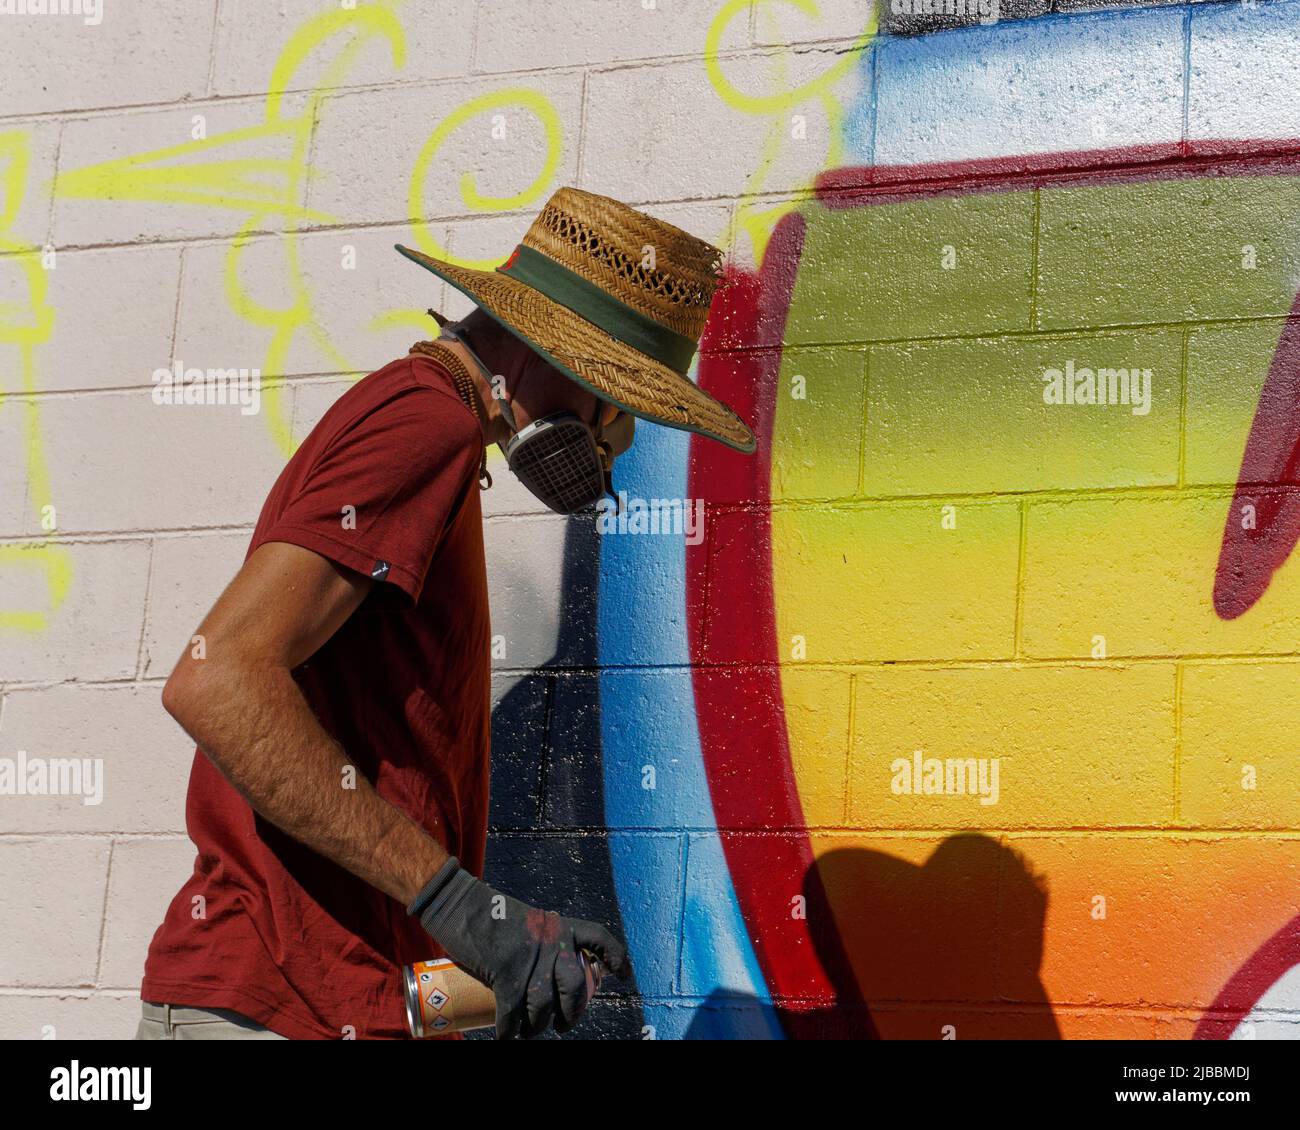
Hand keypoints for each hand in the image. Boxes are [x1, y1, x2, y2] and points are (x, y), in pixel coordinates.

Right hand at [410, 857, 630, 1038]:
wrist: (459, 904)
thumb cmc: (490, 914)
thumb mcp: (528, 921)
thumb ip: (542, 943)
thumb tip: (547, 978)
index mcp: (560, 925)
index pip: (599, 937)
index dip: (616, 957)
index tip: (624, 976)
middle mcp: (552, 940)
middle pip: (575, 987)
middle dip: (572, 1014)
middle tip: (562, 1026)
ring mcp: (530, 957)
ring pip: (544, 1007)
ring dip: (535, 1028)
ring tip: (527, 1033)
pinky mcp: (505, 973)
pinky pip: (513, 1013)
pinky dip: (508, 1031)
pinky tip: (505, 1036)